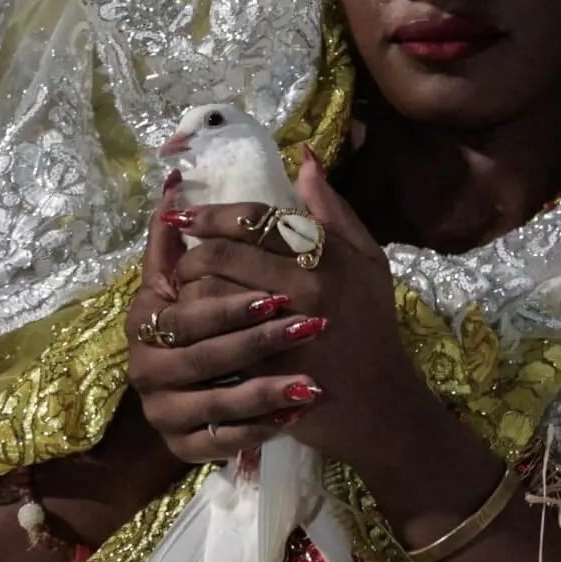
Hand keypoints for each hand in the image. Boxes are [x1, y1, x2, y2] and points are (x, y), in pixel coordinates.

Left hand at [121, 169, 452, 486]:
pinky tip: (189, 326)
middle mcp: (303, 288)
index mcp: (326, 256)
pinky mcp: (262, 368)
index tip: (187, 215)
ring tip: (183, 290)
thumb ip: (334, 212)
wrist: (377, 402)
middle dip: (191, 252)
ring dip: (188, 290)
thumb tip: (306, 159)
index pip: (254, 219)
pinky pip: (208, 338)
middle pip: (220, 254)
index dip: (213, 213)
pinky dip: (194, 330)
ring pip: (207, 295)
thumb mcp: (368, 260)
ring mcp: (280, 330)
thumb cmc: (372, 326)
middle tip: (183, 256)